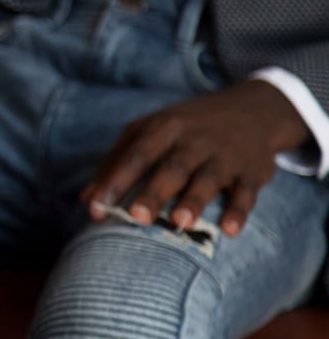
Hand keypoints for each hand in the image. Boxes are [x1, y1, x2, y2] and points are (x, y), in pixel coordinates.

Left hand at [81, 81, 308, 236]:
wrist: (253, 109)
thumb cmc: (186, 126)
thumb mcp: (150, 131)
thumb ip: (117, 161)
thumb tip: (85, 199)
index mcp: (164, 128)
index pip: (135, 155)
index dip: (114, 181)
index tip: (95, 208)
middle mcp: (194, 140)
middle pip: (172, 167)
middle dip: (154, 192)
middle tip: (136, 217)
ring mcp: (225, 154)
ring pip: (208, 178)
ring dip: (195, 200)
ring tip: (180, 223)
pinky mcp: (252, 170)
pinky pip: (246, 191)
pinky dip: (239, 209)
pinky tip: (229, 230)